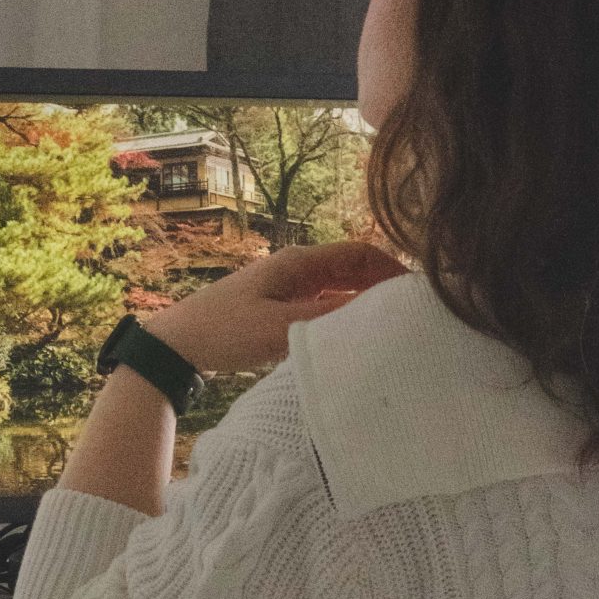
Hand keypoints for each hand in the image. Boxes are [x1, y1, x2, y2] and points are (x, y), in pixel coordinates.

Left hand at [155, 241, 404, 375]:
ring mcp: (290, 288)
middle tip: (414, 313)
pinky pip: (324, 307)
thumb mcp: (282, 326)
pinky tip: (356, 337)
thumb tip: (377, 311)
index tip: (420, 292)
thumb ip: (330, 316)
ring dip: (364, 304)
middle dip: (384, 287)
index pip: (361, 254)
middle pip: (354, 270)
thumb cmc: (224, 330)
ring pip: (340, 290)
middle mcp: (298, 268)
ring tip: (393, 326)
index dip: (393, 269)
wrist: (177, 345)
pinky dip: (343, 317)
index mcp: (300, 261)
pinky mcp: (281, 308)